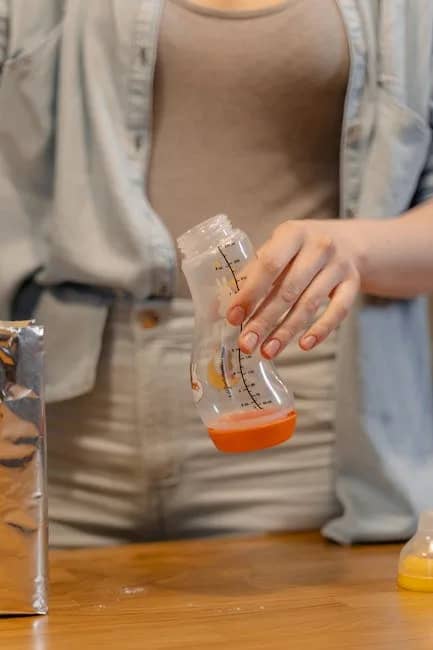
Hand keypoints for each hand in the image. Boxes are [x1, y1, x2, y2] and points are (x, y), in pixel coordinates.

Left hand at [226, 219, 364, 357]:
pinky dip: (321, 330)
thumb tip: (220, 305)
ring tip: (267, 351)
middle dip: (264, 320)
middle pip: (287, 290)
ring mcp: (339, 265)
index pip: (269, 265)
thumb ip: (253, 273)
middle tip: (246, 344)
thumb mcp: (279, 248)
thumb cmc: (301, 249)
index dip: (250, 293)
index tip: (233, 317)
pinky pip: (338, 311)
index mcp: (292, 233)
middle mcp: (318, 246)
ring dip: (286, 332)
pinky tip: (304, 346)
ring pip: (310, 304)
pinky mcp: (353, 283)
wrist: (351, 242)